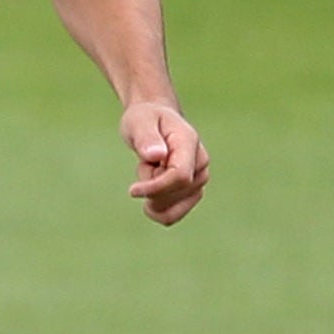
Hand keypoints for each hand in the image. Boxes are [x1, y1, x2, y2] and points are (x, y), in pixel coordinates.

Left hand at [121, 101, 207, 224]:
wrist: (154, 121)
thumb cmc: (145, 119)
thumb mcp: (138, 122)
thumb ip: (146, 138)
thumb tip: (156, 155)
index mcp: (189, 142)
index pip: (180, 176)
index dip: (156, 188)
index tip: (132, 191)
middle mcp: (200, 162)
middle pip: (175, 194)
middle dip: (150, 188)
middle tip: (145, 164)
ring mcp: (200, 178)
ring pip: (173, 208)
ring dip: (152, 197)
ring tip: (150, 170)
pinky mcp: (193, 191)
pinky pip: (174, 214)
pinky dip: (157, 209)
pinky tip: (150, 194)